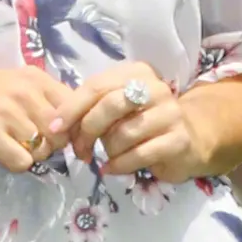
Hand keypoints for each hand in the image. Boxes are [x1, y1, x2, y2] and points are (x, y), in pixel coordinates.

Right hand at [0, 68, 71, 172]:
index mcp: (33, 78)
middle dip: (50, 145)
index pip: (74, 107)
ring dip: (30, 155)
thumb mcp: (8, 86)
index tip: (56, 137)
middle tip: (27, 144)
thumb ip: (38, 100)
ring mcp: (8, 114)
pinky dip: (15, 164)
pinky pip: (23, 162)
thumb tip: (67, 127)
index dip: (70, 128)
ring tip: (8, 146)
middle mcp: (24, 93)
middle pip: (62, 133)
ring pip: (44, 150)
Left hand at [48, 61, 206, 182]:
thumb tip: (57, 126)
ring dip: (107, 150)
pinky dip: (119, 165)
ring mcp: (170, 113)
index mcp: (135, 72)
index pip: (96, 86)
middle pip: (110, 105)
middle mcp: (155, 88)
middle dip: (88, 131)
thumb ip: (89, 110)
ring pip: (123, 133)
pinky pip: (138, 155)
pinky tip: (111, 169)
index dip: (71, 108)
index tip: (54, 129)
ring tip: (105, 157)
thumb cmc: (140, 123)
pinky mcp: (178, 140)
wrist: (186, 140)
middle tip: (80, 150)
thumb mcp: (113, 110)